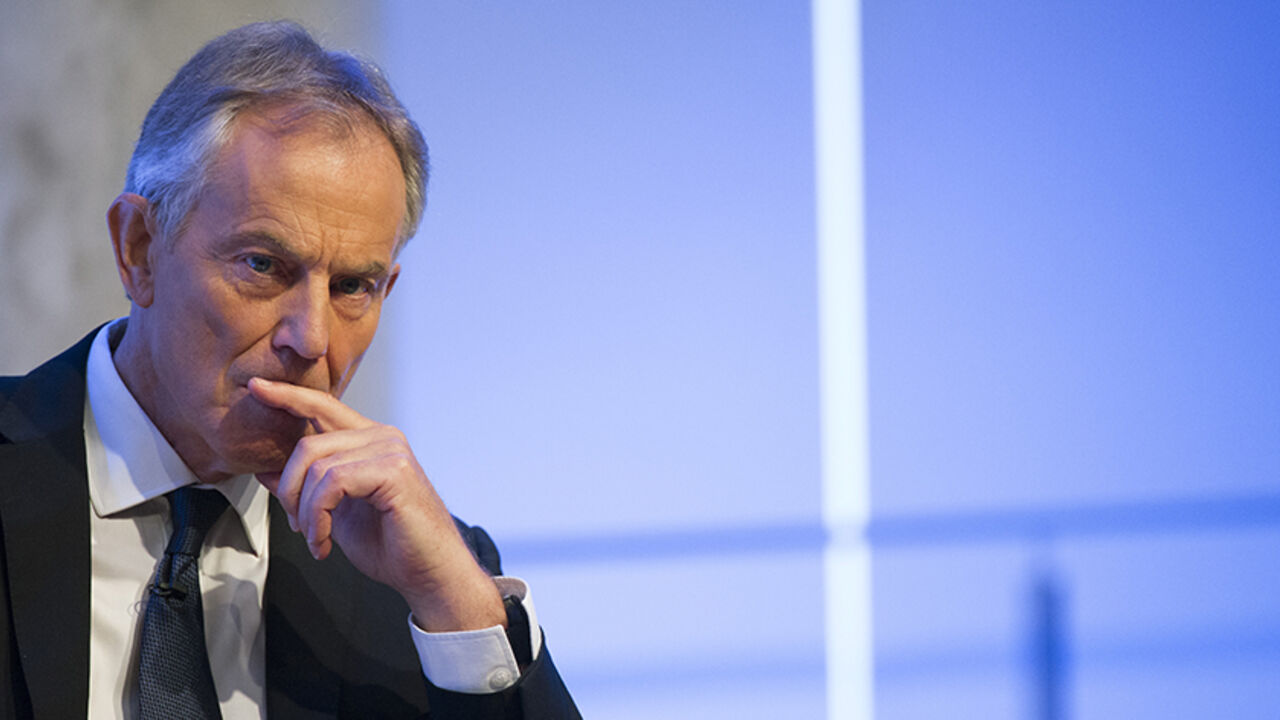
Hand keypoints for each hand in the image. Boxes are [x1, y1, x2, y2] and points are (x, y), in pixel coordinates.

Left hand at [247, 377, 504, 631]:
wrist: (429, 573)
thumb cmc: (392, 546)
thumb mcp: (336, 513)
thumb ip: (307, 487)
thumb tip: (266, 471)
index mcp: (370, 440)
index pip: (323, 406)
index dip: (288, 396)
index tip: (256, 388)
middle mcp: (382, 437)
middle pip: (309, 444)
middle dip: (289, 489)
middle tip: (296, 525)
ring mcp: (390, 450)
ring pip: (317, 466)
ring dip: (305, 511)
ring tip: (315, 538)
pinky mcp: (392, 470)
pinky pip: (332, 483)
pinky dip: (318, 517)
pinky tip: (324, 542)